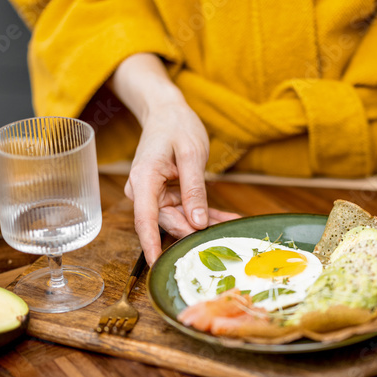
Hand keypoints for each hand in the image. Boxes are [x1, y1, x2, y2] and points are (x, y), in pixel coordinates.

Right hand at [112, 54, 239, 263]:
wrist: (167, 111)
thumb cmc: (176, 126)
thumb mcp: (191, 154)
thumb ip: (194, 189)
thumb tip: (197, 222)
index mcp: (144, 180)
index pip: (145, 219)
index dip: (151, 245)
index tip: (159, 265)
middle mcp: (145, 191)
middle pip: (166, 222)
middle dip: (193, 232)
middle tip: (222, 238)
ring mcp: (155, 195)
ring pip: (180, 219)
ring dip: (206, 224)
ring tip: (232, 227)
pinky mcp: (167, 195)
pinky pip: (187, 210)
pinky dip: (207, 215)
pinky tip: (228, 220)